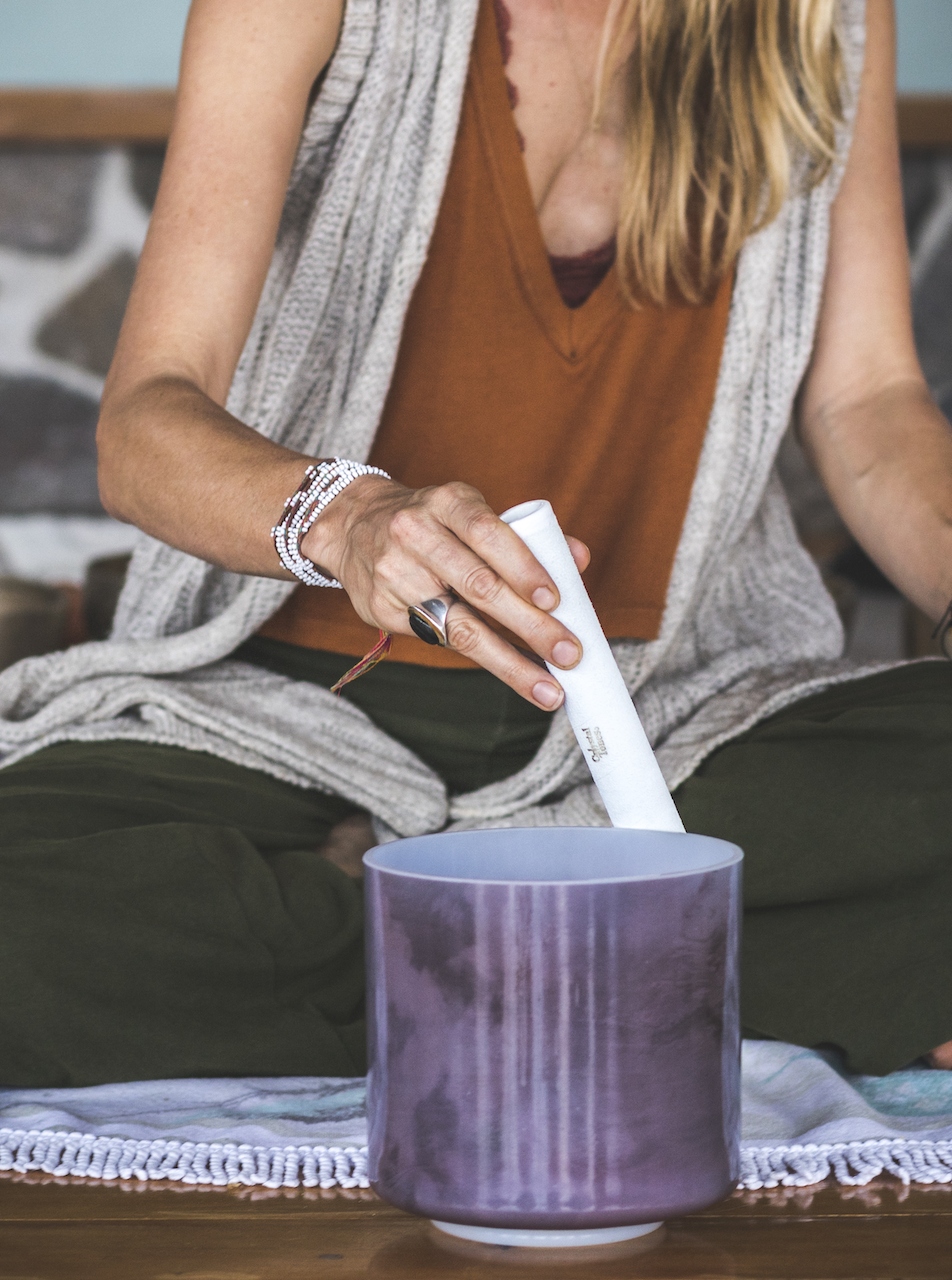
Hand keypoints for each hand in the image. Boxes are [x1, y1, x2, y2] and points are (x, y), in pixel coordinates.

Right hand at [301, 476, 589, 708]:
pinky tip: (513, 673)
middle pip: (478, 586)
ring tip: (548, 688)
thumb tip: (579, 558)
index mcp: (446, 502)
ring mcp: (394, 573)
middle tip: (568, 653)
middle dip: (530, 625)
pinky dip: (481, 658)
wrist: (352, 528)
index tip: (556, 600)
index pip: (488, 533)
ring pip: (458, 626)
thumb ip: (525, 537)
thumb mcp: (470, 512)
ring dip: (509, 661)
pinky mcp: (381, 609)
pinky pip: (439, 639)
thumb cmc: (433, 524)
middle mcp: (415, 534)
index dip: (523, 567)